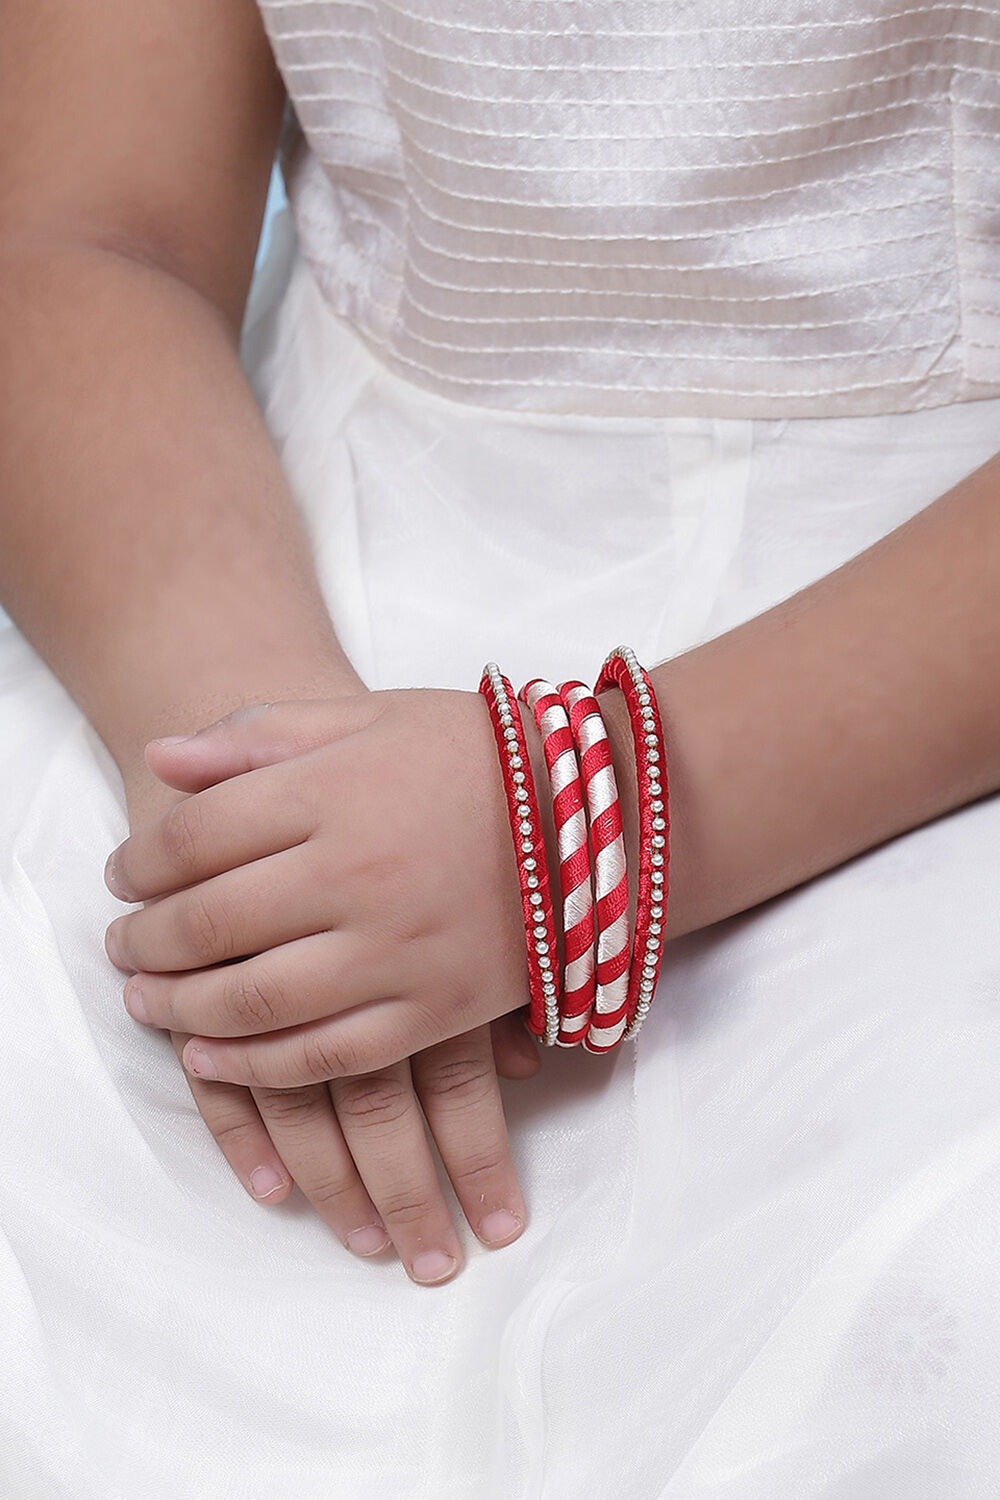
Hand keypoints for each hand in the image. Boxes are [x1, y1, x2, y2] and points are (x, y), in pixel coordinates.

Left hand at [104, 692, 548, 1087]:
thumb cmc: (476, 754)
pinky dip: (256, 1068)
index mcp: (338, 790)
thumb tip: (161, 757)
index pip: (197, 837)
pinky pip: (326, 1057)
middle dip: (144, 943)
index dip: (140, 862)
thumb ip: (262, 735)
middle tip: (120, 947)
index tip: (123, 874)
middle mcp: (359, 873)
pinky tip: (213, 1060)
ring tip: (148, 1004)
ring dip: (181, 1012)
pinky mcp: (436, 1010)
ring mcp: (399, 951)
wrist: (603, 812)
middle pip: (210, 925)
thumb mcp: (370, 715)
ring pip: (254, 1003)